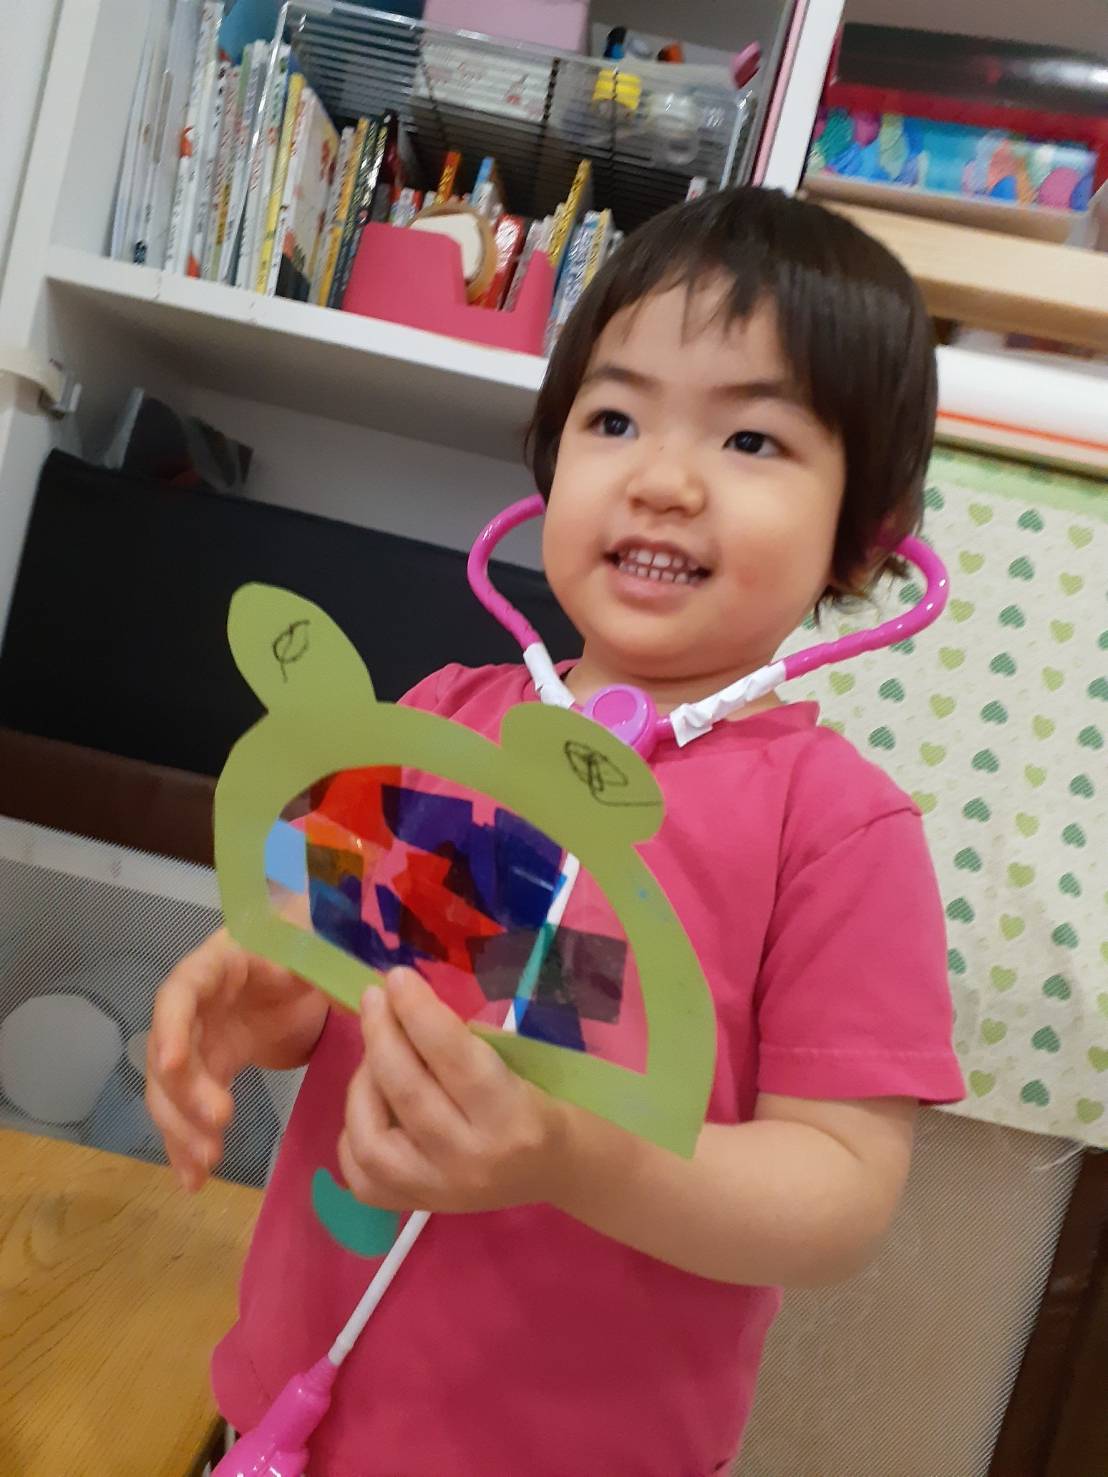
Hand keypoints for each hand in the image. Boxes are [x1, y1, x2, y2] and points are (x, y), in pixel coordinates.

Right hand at [146, 926, 327, 1190]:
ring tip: (207, 1163)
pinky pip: (188, 1110)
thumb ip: (329, 965)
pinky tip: (195, 1181)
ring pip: (171, 1089)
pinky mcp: (209, 1070)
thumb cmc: (305, 945)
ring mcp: (198, 1039)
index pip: (181, 991)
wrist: (300, 963)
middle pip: (171, 1049)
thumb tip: (362, 990)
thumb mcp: (317, 948)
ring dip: (181, 1127)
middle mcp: (196, 1004)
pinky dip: (187, 1144)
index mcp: (219, 964)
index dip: (173, 1026)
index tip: (173, 1064)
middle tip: (218, 1123)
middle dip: (183, 1091)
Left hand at [338, 968, 569, 1214]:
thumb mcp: (518, 1060)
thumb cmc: (539, 1097)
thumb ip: (462, 1040)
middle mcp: (472, 1161)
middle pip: (407, 1093)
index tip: (398, 977)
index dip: (419, 1013)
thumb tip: (404, 1006)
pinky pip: (362, 1178)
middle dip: (382, 1034)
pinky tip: (368, 1104)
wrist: (554, 1167)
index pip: (454, 1059)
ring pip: (371, 1141)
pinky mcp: (416, 1207)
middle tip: (374, 997)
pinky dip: (353, 1134)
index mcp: (512, 1117)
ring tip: (371, 1054)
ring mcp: (439, 1191)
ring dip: (361, 1085)